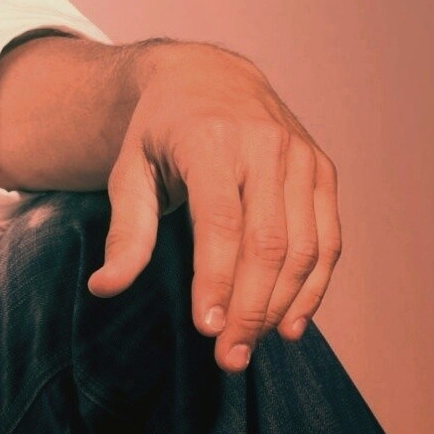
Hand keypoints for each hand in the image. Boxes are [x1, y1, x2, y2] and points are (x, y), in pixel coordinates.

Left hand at [85, 40, 341, 372]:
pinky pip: (328, 239)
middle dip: (251, 306)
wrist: (210, 77)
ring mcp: (300, 156)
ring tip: (252, 346)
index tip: (207, 329)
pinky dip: (314, 287)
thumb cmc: (162, 131)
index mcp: (210, 139)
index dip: (217, 280)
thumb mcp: (130, 169)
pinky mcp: (322, 171)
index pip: (221, 221)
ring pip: (305, 246)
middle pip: (268, 241)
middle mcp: (264, 144)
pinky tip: (290, 323)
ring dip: (282, 305)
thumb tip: (105, 288)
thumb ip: (126, 230)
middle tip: (229, 357)